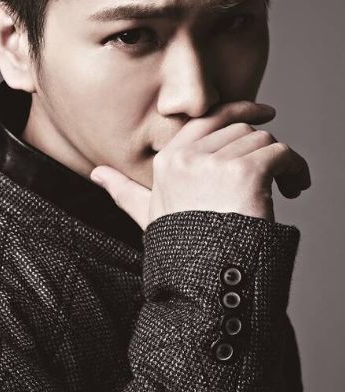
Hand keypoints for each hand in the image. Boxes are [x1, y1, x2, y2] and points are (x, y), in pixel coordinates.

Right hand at [90, 101, 310, 229]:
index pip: (208, 117)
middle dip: (262, 147)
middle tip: (278, 173)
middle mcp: (188, 156)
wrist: (203, 281)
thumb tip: (96, 174)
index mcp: (168, 160)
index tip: (263, 113)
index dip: (239, 110)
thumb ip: (124, 191)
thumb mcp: (148, 216)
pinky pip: (281, 153)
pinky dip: (296, 168)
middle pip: (240, 129)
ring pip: (262, 140)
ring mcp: (215, 163)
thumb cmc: (179, 250)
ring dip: (282, 162)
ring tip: (287, 188)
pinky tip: (295, 188)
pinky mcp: (244, 172)